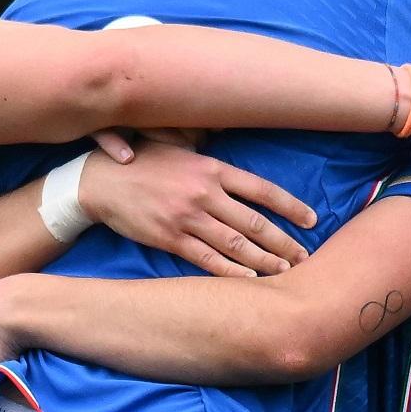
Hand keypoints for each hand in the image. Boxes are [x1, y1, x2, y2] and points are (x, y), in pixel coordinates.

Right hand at [81, 136, 314, 276]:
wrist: (98, 180)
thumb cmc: (141, 159)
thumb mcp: (176, 143)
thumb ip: (206, 146)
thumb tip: (229, 132)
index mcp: (211, 168)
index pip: (261, 190)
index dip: (290, 206)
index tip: (311, 220)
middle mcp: (204, 194)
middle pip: (254, 222)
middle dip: (284, 242)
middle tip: (306, 257)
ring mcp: (187, 218)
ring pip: (236, 244)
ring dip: (265, 260)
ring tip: (286, 272)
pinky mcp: (170, 239)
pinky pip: (207, 259)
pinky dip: (231, 271)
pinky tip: (250, 279)